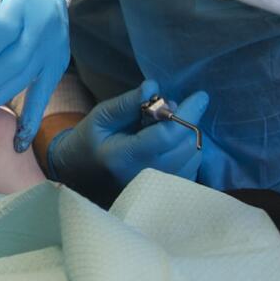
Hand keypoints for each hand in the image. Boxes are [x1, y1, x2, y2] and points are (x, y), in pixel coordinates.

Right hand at [46, 80, 208, 201]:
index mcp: (124, 157)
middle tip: (166, 108)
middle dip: (185, 120)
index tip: (200, 96)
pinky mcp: (165, 194)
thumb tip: (154, 87)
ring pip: (193, 157)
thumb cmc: (88, 143)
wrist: (79, 177)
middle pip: (185, 146)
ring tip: (163, 127)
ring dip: (187, 135)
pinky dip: (187, 149)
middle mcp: (145, 177)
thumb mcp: (100, 117)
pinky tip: (169, 143)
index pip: (167, 136)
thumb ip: (127, 103)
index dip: (187, 114)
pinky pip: (192, 168)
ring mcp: (157, 189)